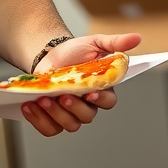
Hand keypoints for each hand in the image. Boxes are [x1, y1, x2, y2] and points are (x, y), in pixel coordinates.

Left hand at [21, 32, 136, 136]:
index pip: (109, 102)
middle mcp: (88, 106)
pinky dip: (39, 121)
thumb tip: (137, 38)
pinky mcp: (53, 118)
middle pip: (87, 117)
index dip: (101, 100)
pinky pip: (49, 129)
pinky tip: (30, 107)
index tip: (90, 93)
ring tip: (43, 99)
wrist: (49, 55)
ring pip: (69, 125)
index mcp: (102, 90)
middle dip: (74, 108)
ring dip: (55, 114)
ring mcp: (70, 114)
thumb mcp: (95, 43)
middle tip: (62, 96)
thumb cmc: (75, 52)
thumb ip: (116, 43)